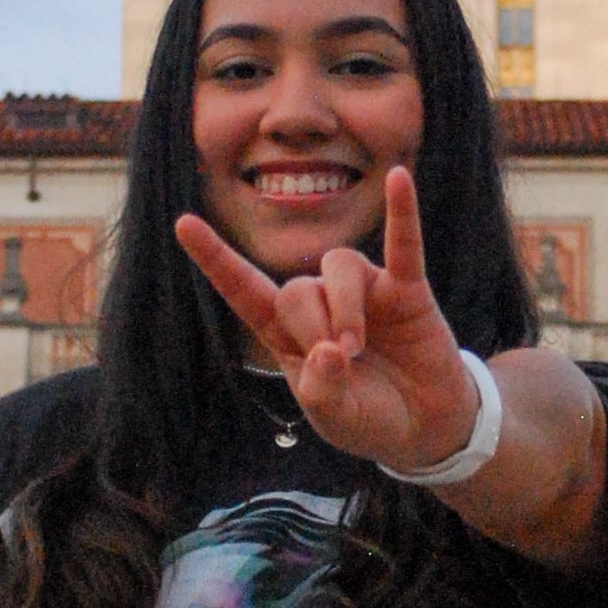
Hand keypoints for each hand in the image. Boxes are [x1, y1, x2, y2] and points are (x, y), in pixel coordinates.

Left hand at [176, 166, 479, 473]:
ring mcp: (364, 292)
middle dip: (312, 326)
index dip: (216, 260)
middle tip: (340, 361)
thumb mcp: (335, 417)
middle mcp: (321, 304)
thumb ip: (322, 391)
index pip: (246, 290)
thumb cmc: (369, 419)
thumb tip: (328, 350)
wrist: (425, 426)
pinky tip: (400, 180)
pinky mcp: (406, 289)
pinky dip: (402, 212)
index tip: (183, 224)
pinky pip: (403, 244)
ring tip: (356, 347)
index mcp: (289, 335)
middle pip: (297, 287)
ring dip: (343, 307)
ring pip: (338, 267)